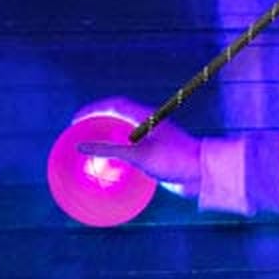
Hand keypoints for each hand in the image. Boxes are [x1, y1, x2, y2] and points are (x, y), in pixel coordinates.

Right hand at [76, 97, 202, 196]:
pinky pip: (132, 145)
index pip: (114, 105)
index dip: (92, 110)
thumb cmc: (174, 160)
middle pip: (118, 114)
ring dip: (107, 134)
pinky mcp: (157, 151)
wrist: (203, 174)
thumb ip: (109, 150)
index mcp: (147, 117)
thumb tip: (80, 146)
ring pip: (125, 130)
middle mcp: (150, 123)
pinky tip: (109, 161)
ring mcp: (154, 137)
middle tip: (79, 131)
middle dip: (97, 120)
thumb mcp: (138, 155)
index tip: (74, 120)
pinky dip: (117, 149)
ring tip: (90, 145)